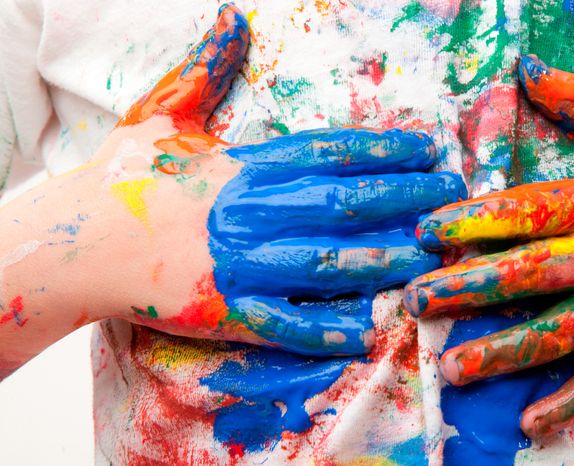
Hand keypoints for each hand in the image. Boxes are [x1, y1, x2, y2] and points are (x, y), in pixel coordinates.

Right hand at [0, 5, 464, 376]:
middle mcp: (250, 211)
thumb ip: (205, 71)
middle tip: (452, 197)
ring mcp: (239, 264)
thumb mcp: (162, 115)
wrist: (73, 242)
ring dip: (386, 259)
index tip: (428, 148)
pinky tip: (367, 330)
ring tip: (431, 255)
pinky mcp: (224, 311)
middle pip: (344, 203)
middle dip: (405, 199)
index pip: (329, 151)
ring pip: (329, 263)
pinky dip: (325, 329)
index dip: (385, 149)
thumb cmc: (121, 178)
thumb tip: (231, 18)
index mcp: (243, 165)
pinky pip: (285, 324)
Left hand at [403, 55, 573, 438]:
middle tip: (415, 304)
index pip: (526, 212)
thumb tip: (524, 65)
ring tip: (450, 369)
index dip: (472, 221)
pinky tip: (529, 422)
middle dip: (467, 290)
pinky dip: (570, 402)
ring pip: (558, 332)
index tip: (425, 234)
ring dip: (502, 353)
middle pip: (528, 275)